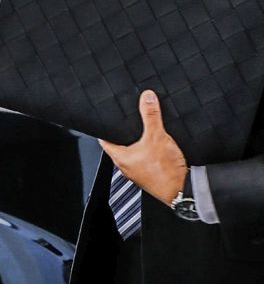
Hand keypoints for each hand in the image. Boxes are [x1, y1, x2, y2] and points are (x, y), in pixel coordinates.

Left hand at [99, 90, 187, 205]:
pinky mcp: (150, 175)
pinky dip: (148, 150)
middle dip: (124, 132)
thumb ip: (151, 115)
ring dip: (137, 141)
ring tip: (142, 130)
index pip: (105, 138)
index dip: (106, 126)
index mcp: (120, 157)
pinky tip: (156, 145)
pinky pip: (145, 158)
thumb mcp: (157, 137)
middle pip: (119, 144)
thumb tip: (147, 97)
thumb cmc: (166, 172)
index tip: (108, 117)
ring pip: (133, 152)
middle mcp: (126, 166)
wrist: (183, 192)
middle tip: (128, 120)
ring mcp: (138, 172)